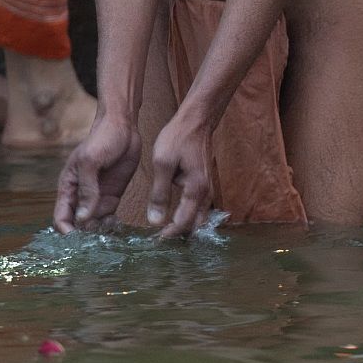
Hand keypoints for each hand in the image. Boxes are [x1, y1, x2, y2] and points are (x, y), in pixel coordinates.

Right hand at [54, 118, 141, 232]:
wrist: (124, 127)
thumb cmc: (102, 139)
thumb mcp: (90, 162)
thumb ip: (87, 190)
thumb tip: (82, 218)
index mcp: (68, 186)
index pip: (61, 217)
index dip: (67, 231)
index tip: (78, 239)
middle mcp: (80, 195)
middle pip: (77, 224)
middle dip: (85, 232)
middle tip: (99, 232)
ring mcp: (97, 197)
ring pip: (93, 223)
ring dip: (100, 229)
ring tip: (110, 223)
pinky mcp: (112, 195)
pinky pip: (108, 216)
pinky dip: (110, 224)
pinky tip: (116, 222)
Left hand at [147, 109, 212, 238]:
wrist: (196, 121)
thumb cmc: (178, 139)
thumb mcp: (162, 164)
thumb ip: (159, 194)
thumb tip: (155, 221)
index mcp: (195, 189)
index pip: (184, 223)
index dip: (170, 234)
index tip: (155, 240)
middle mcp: (206, 193)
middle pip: (196, 226)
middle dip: (180, 235)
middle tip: (161, 240)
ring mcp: (208, 189)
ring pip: (200, 218)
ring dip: (185, 227)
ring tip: (166, 232)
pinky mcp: (205, 184)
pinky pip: (199, 208)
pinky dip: (189, 216)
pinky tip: (175, 215)